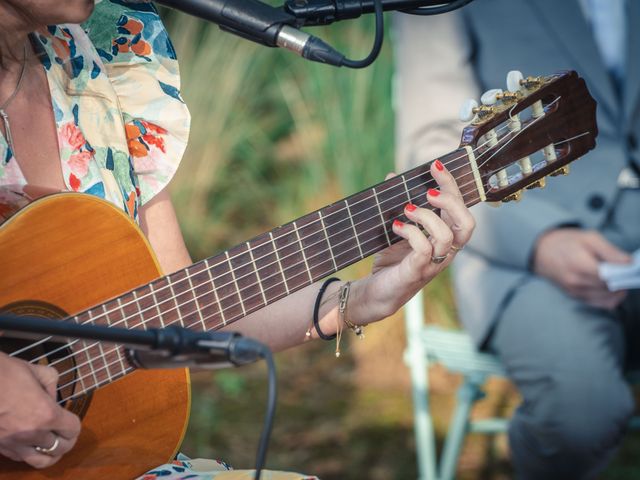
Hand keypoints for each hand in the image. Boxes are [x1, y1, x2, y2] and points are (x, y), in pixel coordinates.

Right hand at [0, 352, 80, 467]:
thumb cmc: (5, 373)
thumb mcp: (38, 371)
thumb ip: (52, 384)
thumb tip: (52, 397)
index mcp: (46, 413)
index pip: (72, 430)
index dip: (74, 425)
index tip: (71, 420)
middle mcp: (31, 433)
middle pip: (60, 448)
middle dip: (66, 441)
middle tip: (66, 435)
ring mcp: (13, 443)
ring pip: (40, 461)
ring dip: (50, 454)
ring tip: (52, 446)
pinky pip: (19, 458)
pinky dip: (29, 453)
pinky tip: (30, 444)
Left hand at [353, 159, 474, 321]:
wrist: (375, 293)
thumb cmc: (391, 261)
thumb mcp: (396, 228)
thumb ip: (398, 204)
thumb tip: (393, 175)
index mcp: (445, 238)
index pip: (460, 209)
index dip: (452, 185)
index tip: (435, 165)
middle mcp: (445, 252)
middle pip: (466, 224)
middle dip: (451, 201)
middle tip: (428, 191)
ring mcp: (433, 264)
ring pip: (447, 236)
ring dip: (427, 216)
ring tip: (406, 209)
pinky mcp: (416, 272)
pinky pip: (423, 250)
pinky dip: (411, 232)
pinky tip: (396, 226)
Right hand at [533, 228, 630, 308]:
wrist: (542, 251)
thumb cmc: (567, 242)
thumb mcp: (589, 238)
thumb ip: (610, 251)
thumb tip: (629, 264)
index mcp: (579, 265)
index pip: (608, 278)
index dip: (623, 275)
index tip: (630, 268)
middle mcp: (576, 282)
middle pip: (609, 289)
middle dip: (622, 281)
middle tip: (626, 271)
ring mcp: (575, 292)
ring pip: (607, 299)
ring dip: (617, 290)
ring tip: (618, 277)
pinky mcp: (575, 297)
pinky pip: (600, 304)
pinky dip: (610, 298)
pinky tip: (611, 287)